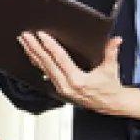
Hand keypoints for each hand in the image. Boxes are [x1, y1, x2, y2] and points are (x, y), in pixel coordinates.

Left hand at [18, 31, 139, 118]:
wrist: (109, 104)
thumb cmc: (109, 87)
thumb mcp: (111, 69)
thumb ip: (111, 52)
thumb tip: (115, 40)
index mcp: (78, 80)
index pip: (60, 59)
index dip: (50, 45)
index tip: (41, 35)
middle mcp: (66, 85)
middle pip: (46, 63)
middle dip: (34, 48)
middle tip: (25, 36)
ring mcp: (61, 87)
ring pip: (42, 68)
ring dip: (32, 54)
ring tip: (24, 42)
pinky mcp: (59, 88)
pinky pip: (45, 73)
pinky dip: (37, 62)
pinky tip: (31, 54)